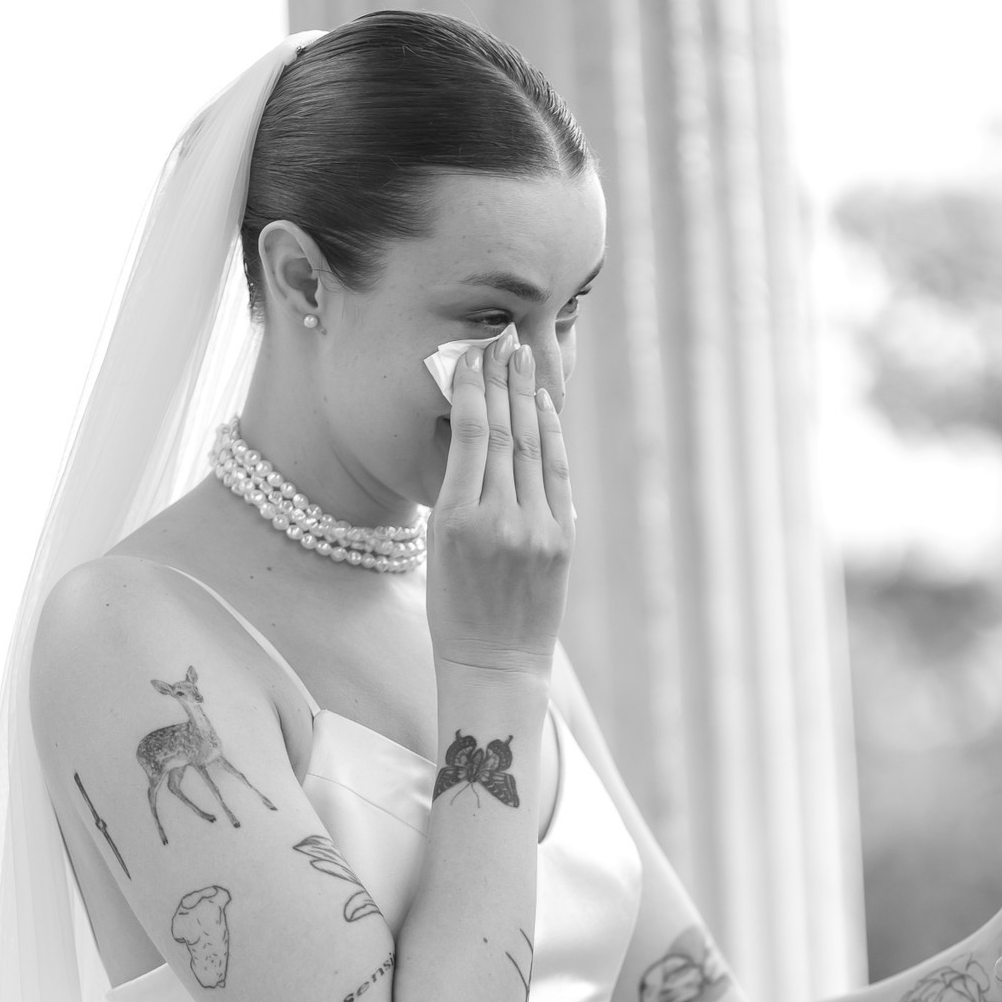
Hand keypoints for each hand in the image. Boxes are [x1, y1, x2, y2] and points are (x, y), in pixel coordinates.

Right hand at [427, 327, 574, 674]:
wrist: (496, 663)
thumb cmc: (455, 607)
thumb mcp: (438, 546)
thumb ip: (455, 490)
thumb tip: (467, 427)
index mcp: (456, 520)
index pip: (468, 435)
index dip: (471, 387)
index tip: (471, 353)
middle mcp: (499, 520)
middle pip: (503, 431)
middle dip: (503, 380)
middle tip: (502, 338)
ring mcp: (537, 529)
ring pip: (531, 446)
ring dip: (528, 396)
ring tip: (523, 357)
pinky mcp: (563, 540)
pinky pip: (556, 474)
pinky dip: (550, 436)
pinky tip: (542, 406)